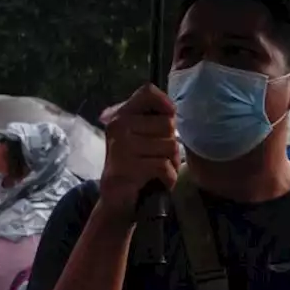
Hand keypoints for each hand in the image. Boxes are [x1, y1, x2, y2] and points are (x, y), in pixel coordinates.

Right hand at [97, 84, 179, 222]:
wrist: (116, 198)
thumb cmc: (136, 163)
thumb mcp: (142, 136)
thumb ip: (155, 119)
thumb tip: (174, 109)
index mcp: (121, 115)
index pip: (147, 92)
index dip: (165, 103)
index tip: (170, 116)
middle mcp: (118, 126)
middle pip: (168, 124)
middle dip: (171, 144)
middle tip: (158, 157)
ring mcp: (121, 146)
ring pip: (170, 146)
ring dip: (171, 163)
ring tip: (156, 170)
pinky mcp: (126, 167)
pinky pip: (164, 166)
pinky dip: (168, 177)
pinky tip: (157, 180)